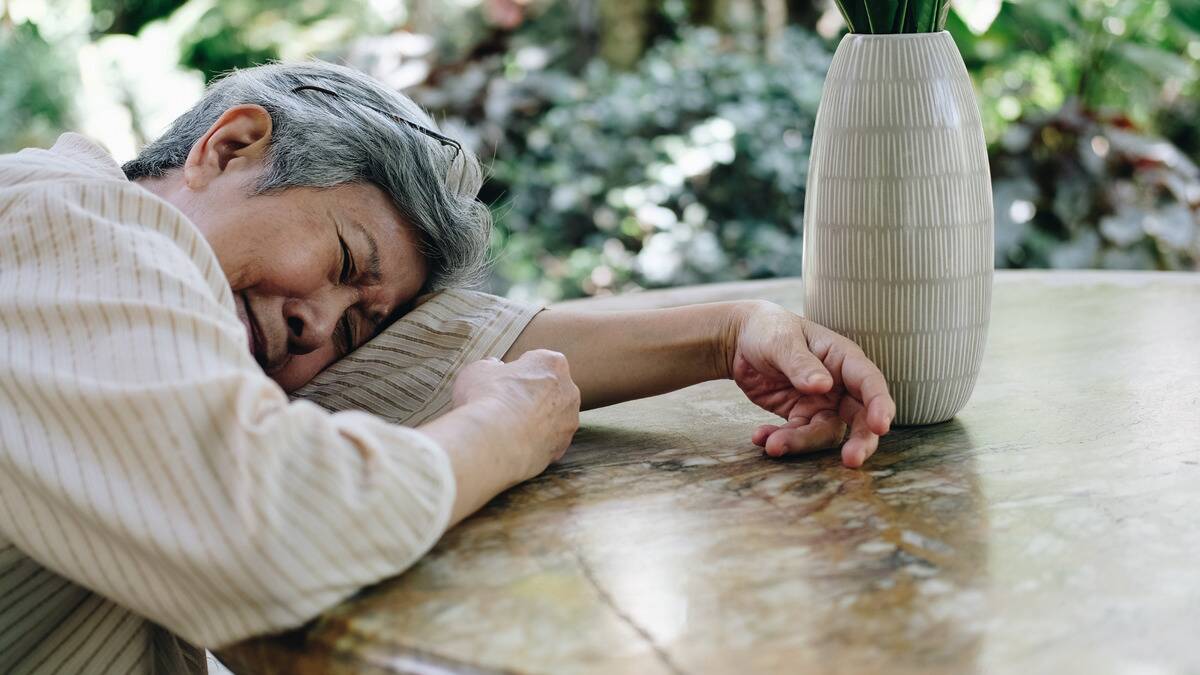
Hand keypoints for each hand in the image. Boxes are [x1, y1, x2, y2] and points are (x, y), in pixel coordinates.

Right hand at [452, 349, 580, 479]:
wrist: (496, 440)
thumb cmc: (487, 399)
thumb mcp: (477, 371)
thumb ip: (489, 366)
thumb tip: (492, 367)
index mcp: (551, 363)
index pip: (538, 362)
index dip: (518, 372)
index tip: (504, 383)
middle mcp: (568, 389)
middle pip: (551, 390)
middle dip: (533, 397)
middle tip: (506, 406)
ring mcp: (569, 420)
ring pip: (553, 417)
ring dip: (537, 421)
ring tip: (509, 429)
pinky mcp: (563, 446)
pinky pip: (550, 441)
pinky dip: (536, 443)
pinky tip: (516, 445)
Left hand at [724, 301, 895, 467]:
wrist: (740, 341)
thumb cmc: (768, 330)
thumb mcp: (781, 341)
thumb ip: (800, 363)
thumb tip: (823, 386)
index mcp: (842, 358)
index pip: (869, 382)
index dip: (879, 404)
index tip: (880, 426)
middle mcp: (839, 384)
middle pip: (860, 417)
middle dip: (860, 440)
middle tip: (852, 460)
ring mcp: (821, 403)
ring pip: (824, 432)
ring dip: (801, 443)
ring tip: (773, 445)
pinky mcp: (800, 416)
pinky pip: (797, 435)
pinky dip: (780, 439)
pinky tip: (760, 437)